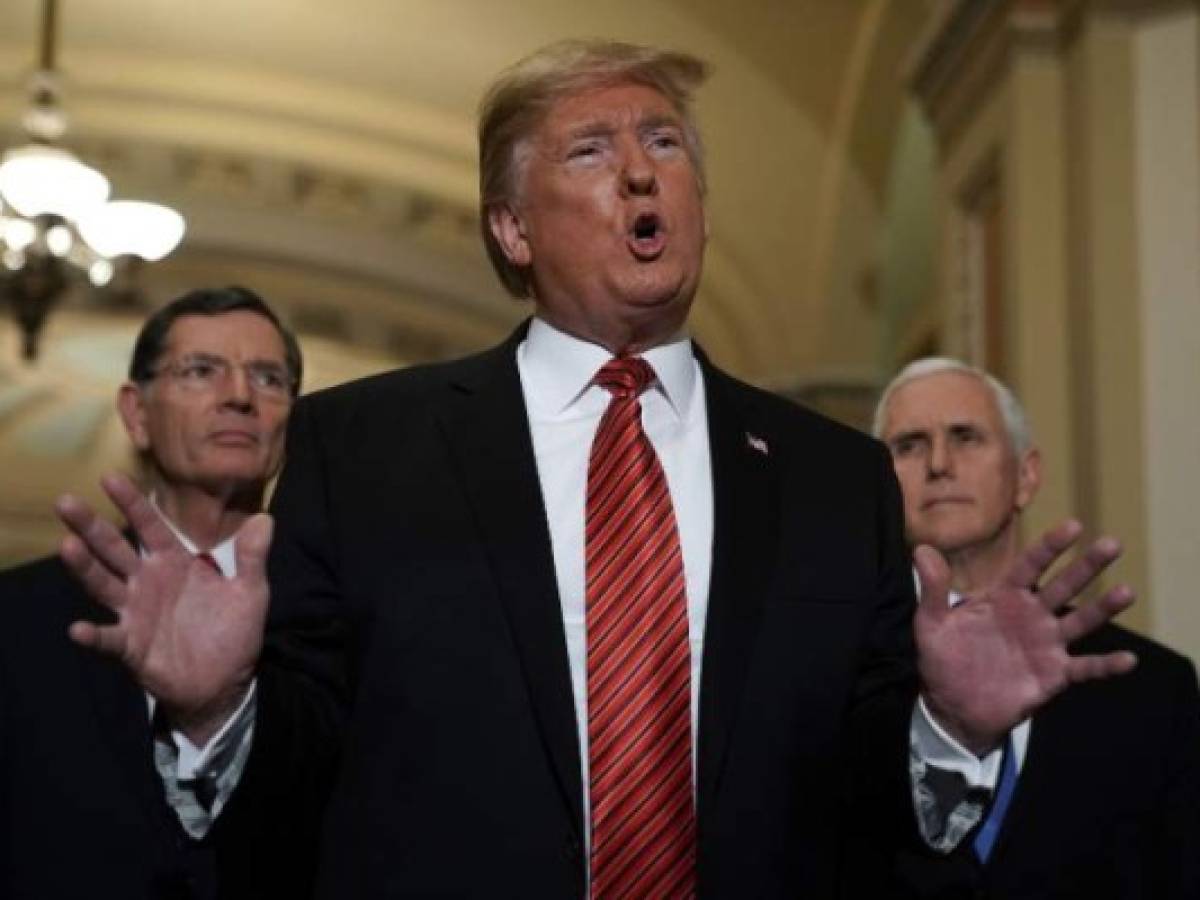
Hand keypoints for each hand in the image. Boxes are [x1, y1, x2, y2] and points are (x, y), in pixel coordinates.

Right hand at [57, 472, 271, 744]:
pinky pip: (109, 638)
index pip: (151, 527)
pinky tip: (78, 628)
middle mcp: (148, 583)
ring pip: (104, 585)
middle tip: (65, 501)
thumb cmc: (232, 631)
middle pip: (114, 549)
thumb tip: (265, 518)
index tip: (110, 477)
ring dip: (85, 568)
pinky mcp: (132, 647)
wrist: (226, 682)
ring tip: (67, 546)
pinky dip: (94, 634)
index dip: (133, 503)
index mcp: (175, 563)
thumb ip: (252, 557)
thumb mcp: (250, 591)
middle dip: (90, 526)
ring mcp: (135, 613)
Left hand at [916, 519, 1136, 754]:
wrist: (952, 706)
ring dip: (1103, 608)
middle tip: (1112, 544)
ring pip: (1080, 622)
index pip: (1031, 565)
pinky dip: (1105, 665)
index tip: (1073, 526)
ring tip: (1127, 592)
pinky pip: (1084, 668)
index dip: (1050, 546)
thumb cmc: (943, 658)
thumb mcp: (931, 623)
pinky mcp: (1053, 675)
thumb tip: (920, 549)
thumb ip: (933, 588)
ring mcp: (1046, 645)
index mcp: (1004, 597)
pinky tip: (1129, 659)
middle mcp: (1031, 616)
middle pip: (1063, 586)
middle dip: (1087, 566)